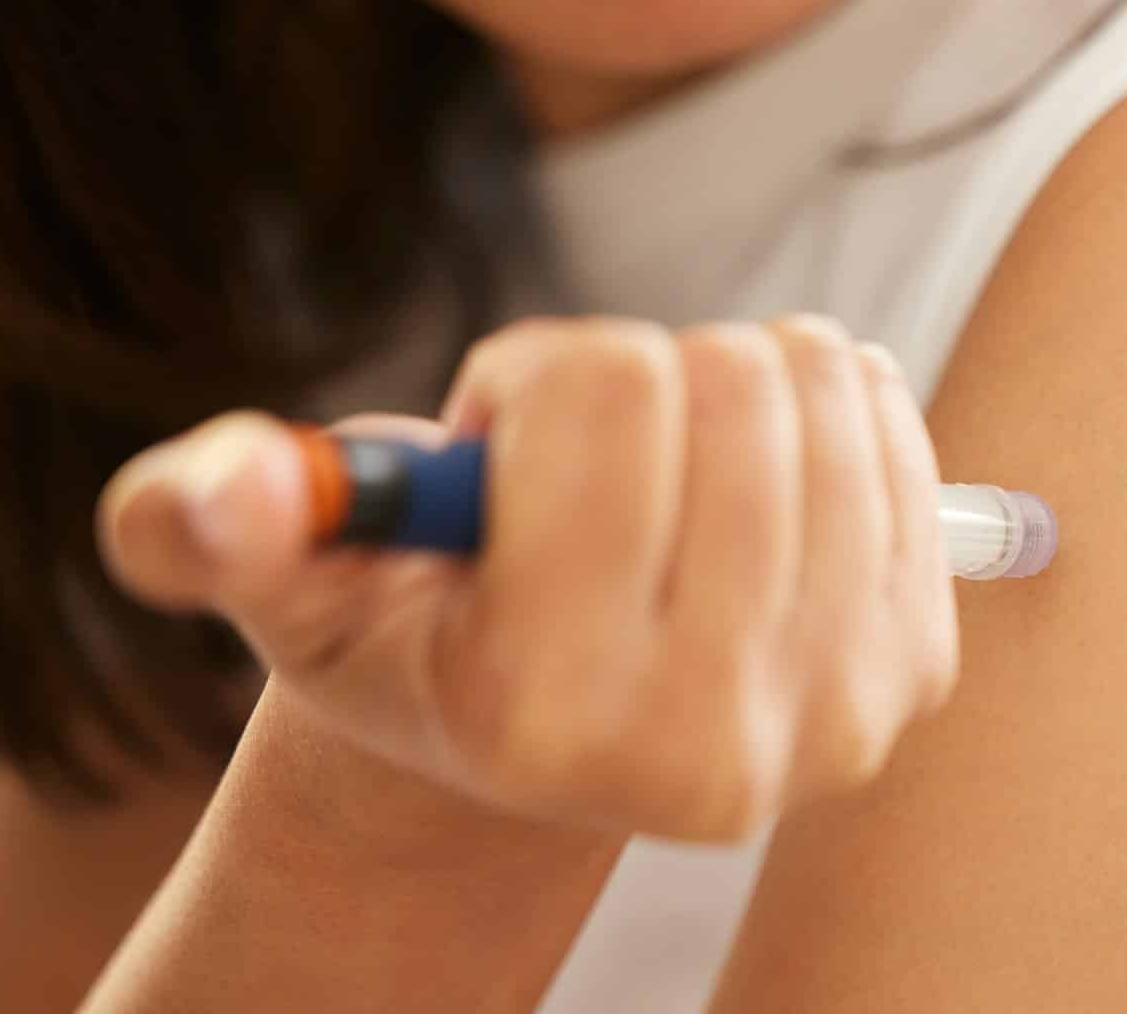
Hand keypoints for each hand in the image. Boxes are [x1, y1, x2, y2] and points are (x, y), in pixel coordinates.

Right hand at [96, 315, 959, 840]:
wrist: (566, 735)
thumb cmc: (425, 634)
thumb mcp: (292, 585)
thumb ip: (211, 530)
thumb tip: (221, 492)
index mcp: (541, 715)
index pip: (606, 391)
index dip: (539, 377)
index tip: (512, 448)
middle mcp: (708, 748)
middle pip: (731, 383)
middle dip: (644, 377)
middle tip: (600, 465)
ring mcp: (834, 716)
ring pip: (823, 389)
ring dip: (737, 381)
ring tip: (673, 471)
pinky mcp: (916, 673)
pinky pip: (896, 425)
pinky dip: (827, 404)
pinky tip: (762, 472)